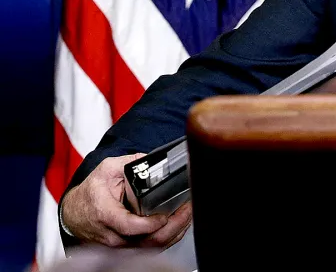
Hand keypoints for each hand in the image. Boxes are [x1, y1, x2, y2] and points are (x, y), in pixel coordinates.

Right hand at [61, 154, 192, 247]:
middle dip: (174, 226)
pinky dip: (169, 237)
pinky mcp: (127, 249)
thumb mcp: (106, 170)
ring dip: (175, 232)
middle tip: (188, 209)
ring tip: (188, 213)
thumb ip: (129, 162)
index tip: (166, 215)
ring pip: (152, 247)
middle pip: (147, 241)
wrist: (74, 213)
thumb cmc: (90, 194)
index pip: (130, 226)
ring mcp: (120, 245)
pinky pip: (151, 248)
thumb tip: (150, 158)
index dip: (150, 224)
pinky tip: (180, 224)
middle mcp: (113, 234)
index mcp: (106, 214)